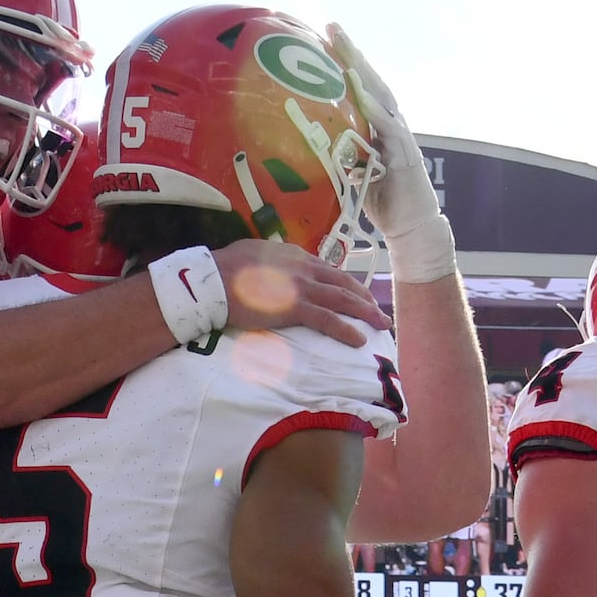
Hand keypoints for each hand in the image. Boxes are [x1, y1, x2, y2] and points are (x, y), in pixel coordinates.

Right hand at [214, 238, 387, 345]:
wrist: (214, 279)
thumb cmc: (223, 270)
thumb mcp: (251, 255)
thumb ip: (267, 262)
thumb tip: (266, 268)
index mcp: (293, 255)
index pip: (326, 269)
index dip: (344, 283)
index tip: (355, 293)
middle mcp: (303, 267)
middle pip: (342, 282)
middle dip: (364, 296)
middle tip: (378, 309)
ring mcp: (302, 287)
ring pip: (343, 299)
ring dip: (366, 312)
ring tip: (382, 324)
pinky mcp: (295, 307)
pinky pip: (329, 320)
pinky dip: (347, 330)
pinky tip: (360, 341)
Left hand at [325, 25, 450, 283]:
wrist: (411, 227)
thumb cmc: (381, 200)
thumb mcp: (352, 171)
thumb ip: (338, 152)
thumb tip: (309, 143)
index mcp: (376, 126)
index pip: (358, 87)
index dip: (343, 63)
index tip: (323, 38)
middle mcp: (390, 125)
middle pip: (370, 82)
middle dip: (352, 55)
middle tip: (332, 28)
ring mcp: (400, 137)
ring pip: (382, 98)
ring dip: (364, 75)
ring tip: (347, 53)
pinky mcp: (406, 155)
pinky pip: (390, 129)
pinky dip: (377, 112)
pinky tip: (364, 98)